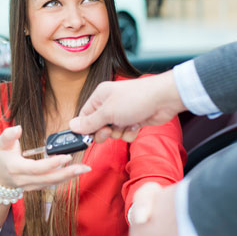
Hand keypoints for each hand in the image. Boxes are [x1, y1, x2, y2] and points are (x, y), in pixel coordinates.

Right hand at [0, 125, 90, 190]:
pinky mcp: (37, 187)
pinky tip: (75, 172)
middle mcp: (25, 180)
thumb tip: (18, 128)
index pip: (37, 168)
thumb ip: (8, 135)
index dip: (52, 163)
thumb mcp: (2, 144)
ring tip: (84, 169)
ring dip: (70, 176)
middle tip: (84, 167)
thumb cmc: (3, 158)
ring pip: (53, 183)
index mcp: (16, 168)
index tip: (67, 157)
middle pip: (49, 179)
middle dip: (68, 173)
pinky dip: (64, 178)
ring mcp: (31, 186)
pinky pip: (52, 184)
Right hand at [69, 71, 185, 142]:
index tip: (87, 138)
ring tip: (127, 124)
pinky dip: (130, 132)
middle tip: (110, 131)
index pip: (84, 116)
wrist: (164, 99)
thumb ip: (89, 122)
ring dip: (119, 133)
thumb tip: (72, 126)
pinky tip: (136, 124)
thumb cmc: (136, 98)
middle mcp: (109, 104)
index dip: (85, 128)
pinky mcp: (133, 120)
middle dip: (104, 132)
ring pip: (112, 132)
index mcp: (100, 97)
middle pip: (97, 126)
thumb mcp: (108, 112)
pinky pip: (125, 133)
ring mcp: (122, 113)